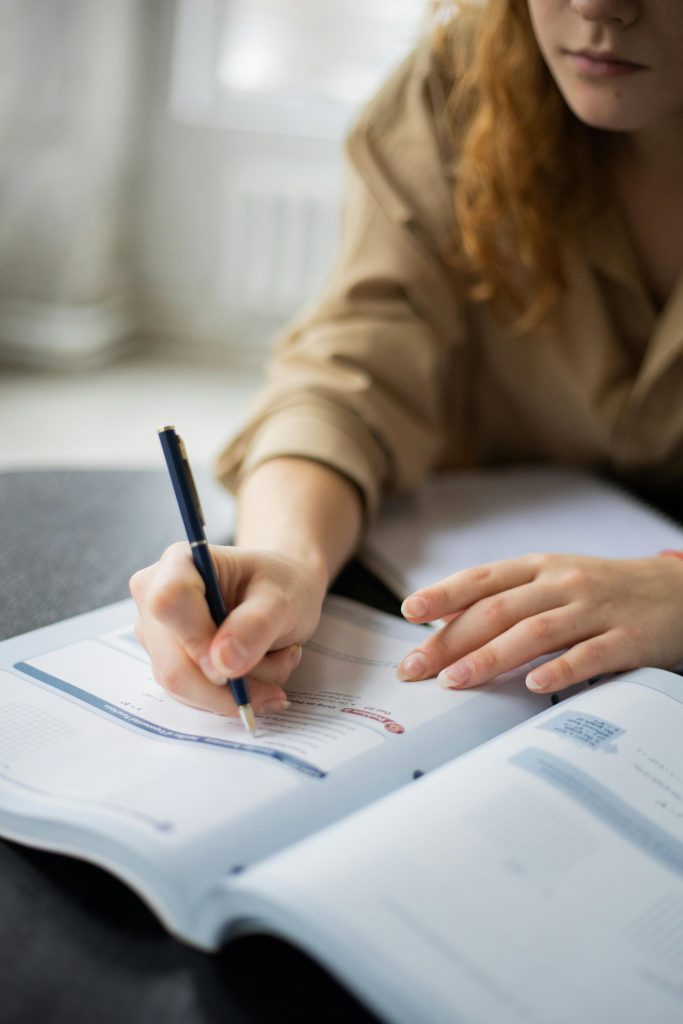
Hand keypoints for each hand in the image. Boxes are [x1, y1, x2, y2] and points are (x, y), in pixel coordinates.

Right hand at [130, 543, 326, 716]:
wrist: (280, 596)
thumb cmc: (281, 585)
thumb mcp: (283, 599)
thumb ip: (256, 626)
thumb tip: (222, 664)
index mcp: (180, 563)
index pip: (169, 604)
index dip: (199, 641)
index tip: (236, 663)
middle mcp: (155, 597)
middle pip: (173, 663)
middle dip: (231, 683)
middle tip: (280, 678)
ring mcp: (157, 634)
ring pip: (184, 687)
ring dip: (238, 689)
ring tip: (277, 661)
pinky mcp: (166, 661)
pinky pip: (192, 695)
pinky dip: (231, 695)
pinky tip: (262, 674)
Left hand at [397, 553, 682, 693]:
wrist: (676, 592)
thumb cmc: (600, 591)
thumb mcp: (551, 581)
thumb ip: (504, 597)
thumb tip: (444, 620)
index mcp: (538, 567)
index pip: (482, 579)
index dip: (443, 594)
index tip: (409, 613)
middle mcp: (562, 583)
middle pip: (498, 610)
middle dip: (451, 641)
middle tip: (416, 668)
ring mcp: (595, 609)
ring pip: (535, 631)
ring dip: (490, 657)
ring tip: (455, 681)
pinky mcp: (627, 638)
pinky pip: (589, 655)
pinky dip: (559, 669)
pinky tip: (532, 684)